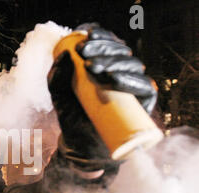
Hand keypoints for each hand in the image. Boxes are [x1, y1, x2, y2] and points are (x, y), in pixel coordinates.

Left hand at [48, 24, 157, 161]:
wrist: (82, 147)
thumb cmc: (73, 119)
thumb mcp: (59, 97)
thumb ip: (56, 78)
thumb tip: (64, 56)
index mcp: (105, 66)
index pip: (108, 44)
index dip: (101, 36)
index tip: (85, 38)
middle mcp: (121, 73)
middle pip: (120, 52)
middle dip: (103, 48)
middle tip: (85, 53)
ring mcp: (133, 87)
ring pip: (132, 65)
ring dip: (115, 62)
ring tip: (94, 68)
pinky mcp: (143, 103)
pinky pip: (144, 87)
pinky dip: (130, 80)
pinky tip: (114, 78)